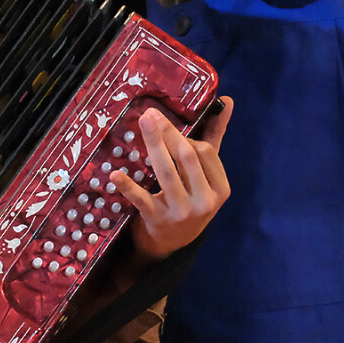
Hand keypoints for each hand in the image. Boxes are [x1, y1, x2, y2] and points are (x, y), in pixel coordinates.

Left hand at [114, 97, 232, 261]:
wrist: (171, 242)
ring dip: (153, 145)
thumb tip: (228, 100)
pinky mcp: (157, 220)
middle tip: (150, 114)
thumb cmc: (190, 197)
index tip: (166, 124)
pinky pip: (142, 200)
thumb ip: (215, 137)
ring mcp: (182, 212)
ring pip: (166, 173)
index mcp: (220, 188)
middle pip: (186, 158)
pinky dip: (128, 187)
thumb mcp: (206, 173)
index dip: (185, 136)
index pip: (205, 153)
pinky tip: (115, 174)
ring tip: (143, 122)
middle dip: (168, 134)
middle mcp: (205, 201)